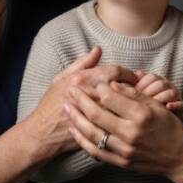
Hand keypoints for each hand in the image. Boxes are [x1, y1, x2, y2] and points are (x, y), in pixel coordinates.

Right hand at [22, 47, 138, 160]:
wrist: (42, 133)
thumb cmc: (51, 103)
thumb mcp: (61, 78)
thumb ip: (82, 63)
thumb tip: (98, 49)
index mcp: (83, 78)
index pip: (116, 71)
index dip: (128, 73)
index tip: (134, 77)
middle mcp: (91, 94)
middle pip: (123, 88)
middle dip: (134, 88)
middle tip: (140, 89)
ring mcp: (95, 113)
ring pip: (124, 105)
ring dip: (133, 104)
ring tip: (137, 103)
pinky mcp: (98, 129)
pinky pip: (119, 122)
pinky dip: (127, 119)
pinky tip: (130, 117)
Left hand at [64, 81, 182, 182]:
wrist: (178, 156)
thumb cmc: (168, 127)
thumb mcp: (155, 105)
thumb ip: (133, 94)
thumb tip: (112, 82)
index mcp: (141, 115)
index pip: (111, 98)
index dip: (96, 87)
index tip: (88, 79)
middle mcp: (131, 133)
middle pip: (97, 114)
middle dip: (80, 100)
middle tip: (70, 89)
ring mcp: (125, 149)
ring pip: (92, 133)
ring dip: (76, 118)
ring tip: (66, 107)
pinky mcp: (120, 161)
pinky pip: (95, 151)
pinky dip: (82, 139)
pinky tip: (74, 129)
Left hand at [134, 70, 182, 118]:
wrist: (163, 122)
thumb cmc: (147, 106)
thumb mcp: (139, 95)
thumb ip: (134, 87)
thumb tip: (130, 77)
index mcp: (157, 81)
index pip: (150, 77)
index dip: (141, 85)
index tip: (134, 94)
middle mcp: (167, 87)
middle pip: (160, 84)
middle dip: (149, 93)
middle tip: (141, 102)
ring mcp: (175, 96)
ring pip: (170, 93)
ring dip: (160, 99)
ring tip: (151, 107)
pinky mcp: (181, 107)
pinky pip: (180, 104)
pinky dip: (174, 105)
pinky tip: (167, 107)